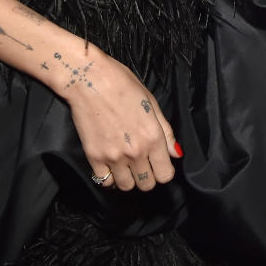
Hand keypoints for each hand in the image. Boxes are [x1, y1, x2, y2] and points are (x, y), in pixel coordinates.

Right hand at [61, 47, 178, 191]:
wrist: (89, 79)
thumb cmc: (122, 84)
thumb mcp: (151, 103)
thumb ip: (166, 132)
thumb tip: (176, 153)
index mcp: (153, 137)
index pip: (165, 175)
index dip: (163, 171)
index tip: (157, 164)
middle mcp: (136, 151)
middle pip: (147, 184)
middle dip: (146, 177)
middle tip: (141, 164)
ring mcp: (114, 156)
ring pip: (126, 186)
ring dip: (128, 179)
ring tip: (124, 165)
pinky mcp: (94, 157)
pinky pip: (105, 181)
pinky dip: (108, 177)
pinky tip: (110, 164)